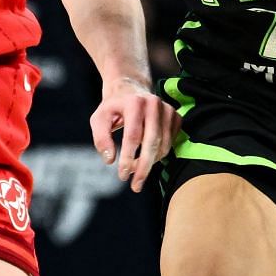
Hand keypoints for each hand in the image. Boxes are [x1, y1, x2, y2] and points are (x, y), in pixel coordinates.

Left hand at [88, 76, 180, 192]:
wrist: (130, 90)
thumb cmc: (112, 108)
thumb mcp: (99, 119)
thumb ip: (101, 139)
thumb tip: (109, 160)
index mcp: (134, 102)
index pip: (133, 135)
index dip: (128, 158)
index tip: (122, 175)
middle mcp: (154, 103)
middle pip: (152, 142)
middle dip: (144, 167)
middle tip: (135, 186)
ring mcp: (168, 109)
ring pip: (163, 145)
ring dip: (149, 163)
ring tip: (134, 170)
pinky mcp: (176, 116)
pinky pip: (170, 143)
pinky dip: (158, 155)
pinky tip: (145, 157)